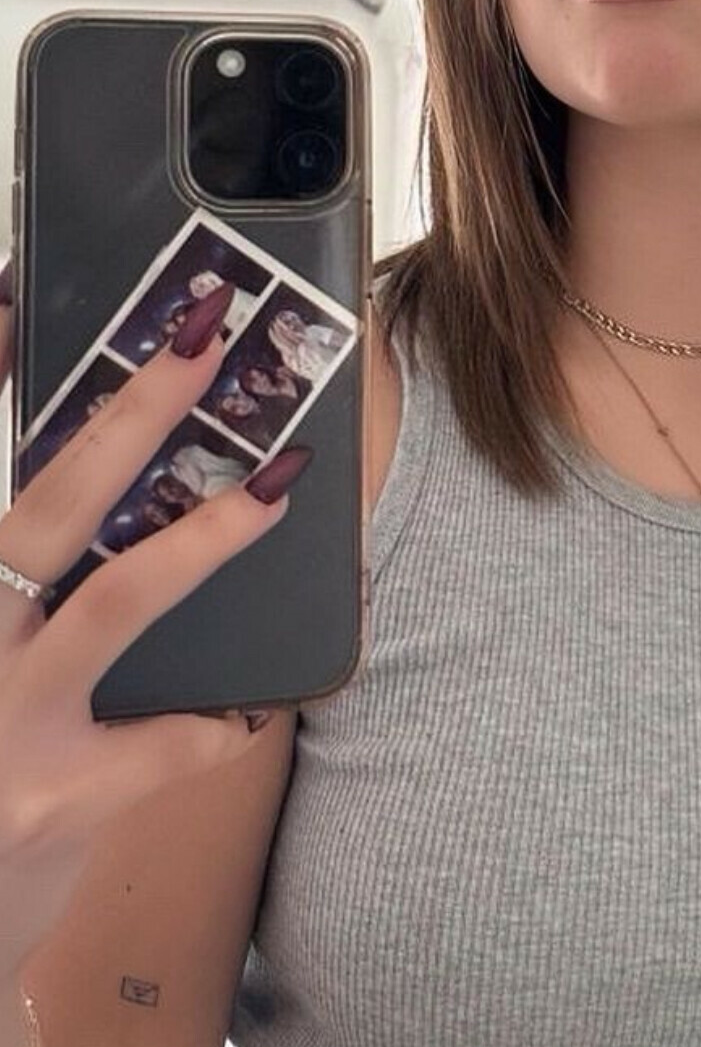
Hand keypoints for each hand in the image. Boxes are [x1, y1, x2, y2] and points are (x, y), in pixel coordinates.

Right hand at [0, 274, 311, 978]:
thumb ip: (31, 573)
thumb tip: (102, 480)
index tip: (27, 295)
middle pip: (50, 501)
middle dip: (134, 410)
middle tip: (203, 333)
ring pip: (118, 599)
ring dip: (207, 536)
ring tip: (276, 488)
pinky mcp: (50, 802)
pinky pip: (172, 740)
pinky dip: (219, 718)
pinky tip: (243, 709)